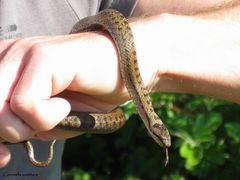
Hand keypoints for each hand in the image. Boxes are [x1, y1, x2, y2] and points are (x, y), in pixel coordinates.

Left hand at [0, 33, 129, 166]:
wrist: (121, 71)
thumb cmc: (85, 97)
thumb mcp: (46, 120)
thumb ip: (20, 128)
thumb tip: (1, 148)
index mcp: (3, 66)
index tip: (3, 155)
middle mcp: (7, 54)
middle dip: (8, 133)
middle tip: (33, 132)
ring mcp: (25, 53)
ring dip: (29, 125)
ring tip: (56, 112)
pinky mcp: (45, 57)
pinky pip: (27, 102)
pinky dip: (49, 115)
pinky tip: (66, 104)